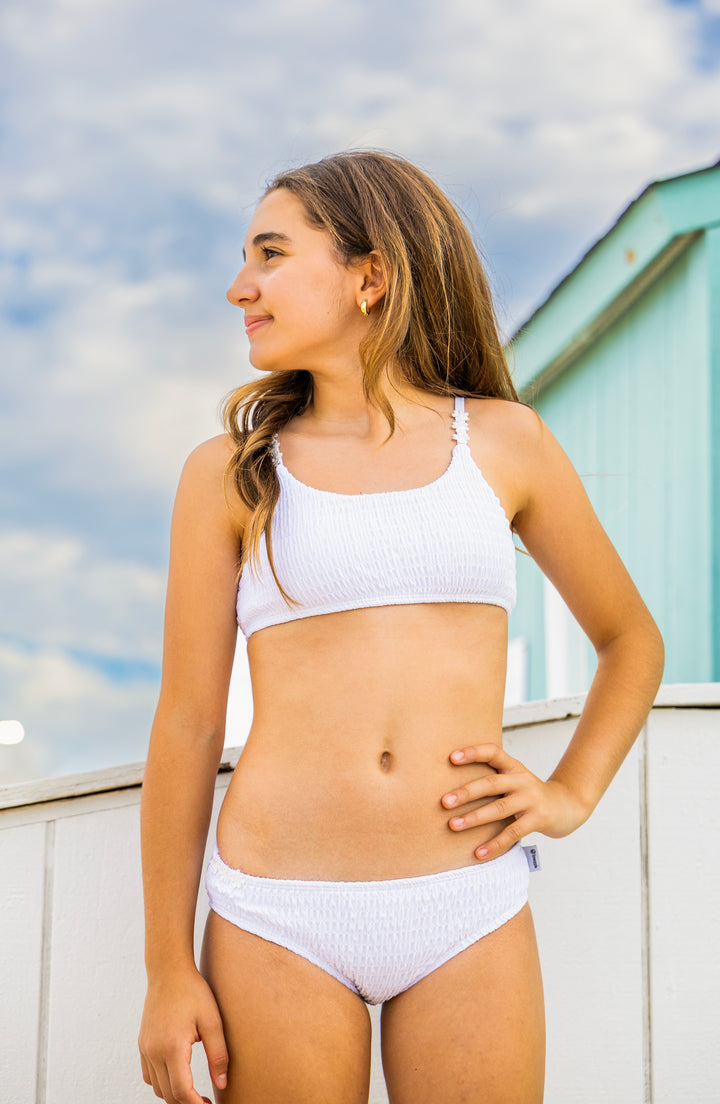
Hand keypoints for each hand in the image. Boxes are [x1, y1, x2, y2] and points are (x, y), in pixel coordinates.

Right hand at [139, 968, 227, 1102]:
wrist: (168, 971)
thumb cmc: (193, 992)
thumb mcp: (213, 1021)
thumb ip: (218, 1055)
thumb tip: (222, 1083)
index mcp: (172, 1046)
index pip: (181, 1090)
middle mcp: (154, 1051)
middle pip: (168, 1094)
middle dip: (186, 1102)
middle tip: (205, 1100)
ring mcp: (145, 1048)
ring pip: (157, 1087)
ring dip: (174, 1094)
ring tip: (194, 1091)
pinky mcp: (143, 1044)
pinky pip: (149, 1075)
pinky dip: (162, 1082)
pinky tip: (178, 1075)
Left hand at [441, 743, 589, 860]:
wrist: (567, 806)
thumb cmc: (529, 794)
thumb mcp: (514, 779)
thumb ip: (492, 778)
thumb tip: (453, 787)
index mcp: (513, 767)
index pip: (493, 752)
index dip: (473, 753)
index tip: (451, 758)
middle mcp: (522, 780)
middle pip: (491, 784)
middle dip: (466, 793)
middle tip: (444, 802)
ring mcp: (531, 800)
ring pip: (499, 809)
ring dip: (474, 818)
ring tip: (453, 825)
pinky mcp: (537, 819)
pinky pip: (512, 833)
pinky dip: (494, 844)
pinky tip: (478, 853)